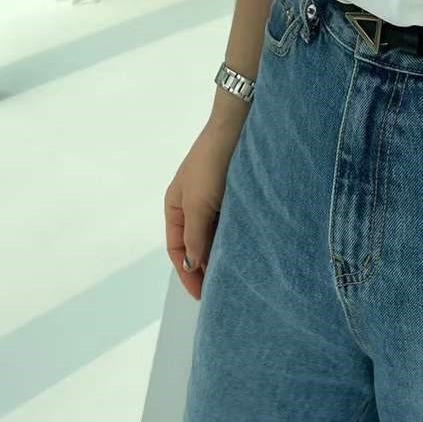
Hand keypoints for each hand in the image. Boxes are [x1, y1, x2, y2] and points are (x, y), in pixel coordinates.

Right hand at [163, 116, 241, 299]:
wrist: (239, 125)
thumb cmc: (212, 161)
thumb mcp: (198, 202)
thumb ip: (195, 236)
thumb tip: (192, 266)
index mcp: (175, 205)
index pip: (176, 249)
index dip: (187, 273)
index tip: (201, 295)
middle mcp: (193, 204)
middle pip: (196, 245)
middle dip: (204, 268)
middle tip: (220, 292)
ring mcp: (215, 199)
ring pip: (216, 236)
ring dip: (222, 255)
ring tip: (235, 277)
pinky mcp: (236, 195)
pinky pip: (233, 224)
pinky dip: (236, 240)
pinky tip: (247, 252)